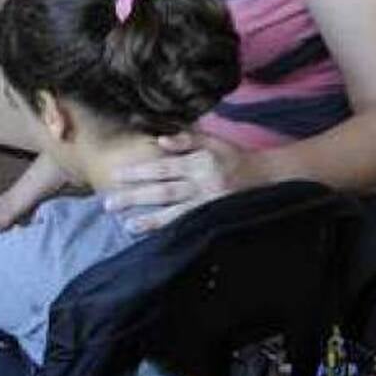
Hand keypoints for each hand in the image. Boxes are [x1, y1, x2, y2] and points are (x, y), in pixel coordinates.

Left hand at [104, 132, 244, 232]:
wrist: (266, 178)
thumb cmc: (233, 157)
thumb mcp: (213, 141)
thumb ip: (186, 139)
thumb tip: (160, 140)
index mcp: (200, 163)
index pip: (163, 168)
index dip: (140, 172)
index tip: (116, 175)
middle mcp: (203, 185)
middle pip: (163, 192)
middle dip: (135, 198)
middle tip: (109, 204)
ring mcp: (208, 205)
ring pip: (175, 214)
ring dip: (150, 221)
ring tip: (127, 226)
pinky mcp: (214, 219)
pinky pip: (189, 226)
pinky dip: (172, 231)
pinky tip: (154, 236)